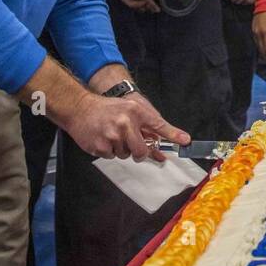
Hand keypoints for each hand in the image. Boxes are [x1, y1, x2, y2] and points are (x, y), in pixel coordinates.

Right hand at [64, 92, 189, 162]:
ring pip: (126, 155)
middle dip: (140, 152)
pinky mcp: (100, 146)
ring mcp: (112, 136)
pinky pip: (112, 157)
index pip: (158, 125)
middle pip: (142, 150)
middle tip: (132, 145)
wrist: (79, 108)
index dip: (173, 134)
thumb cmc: (106, 110)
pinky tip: (103, 139)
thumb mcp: (128, 109)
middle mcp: (126, 123)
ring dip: (121, 149)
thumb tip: (158, 144)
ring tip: (111, 135)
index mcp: (135, 112)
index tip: (186, 141)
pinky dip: (109, 151)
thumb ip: (144, 125)